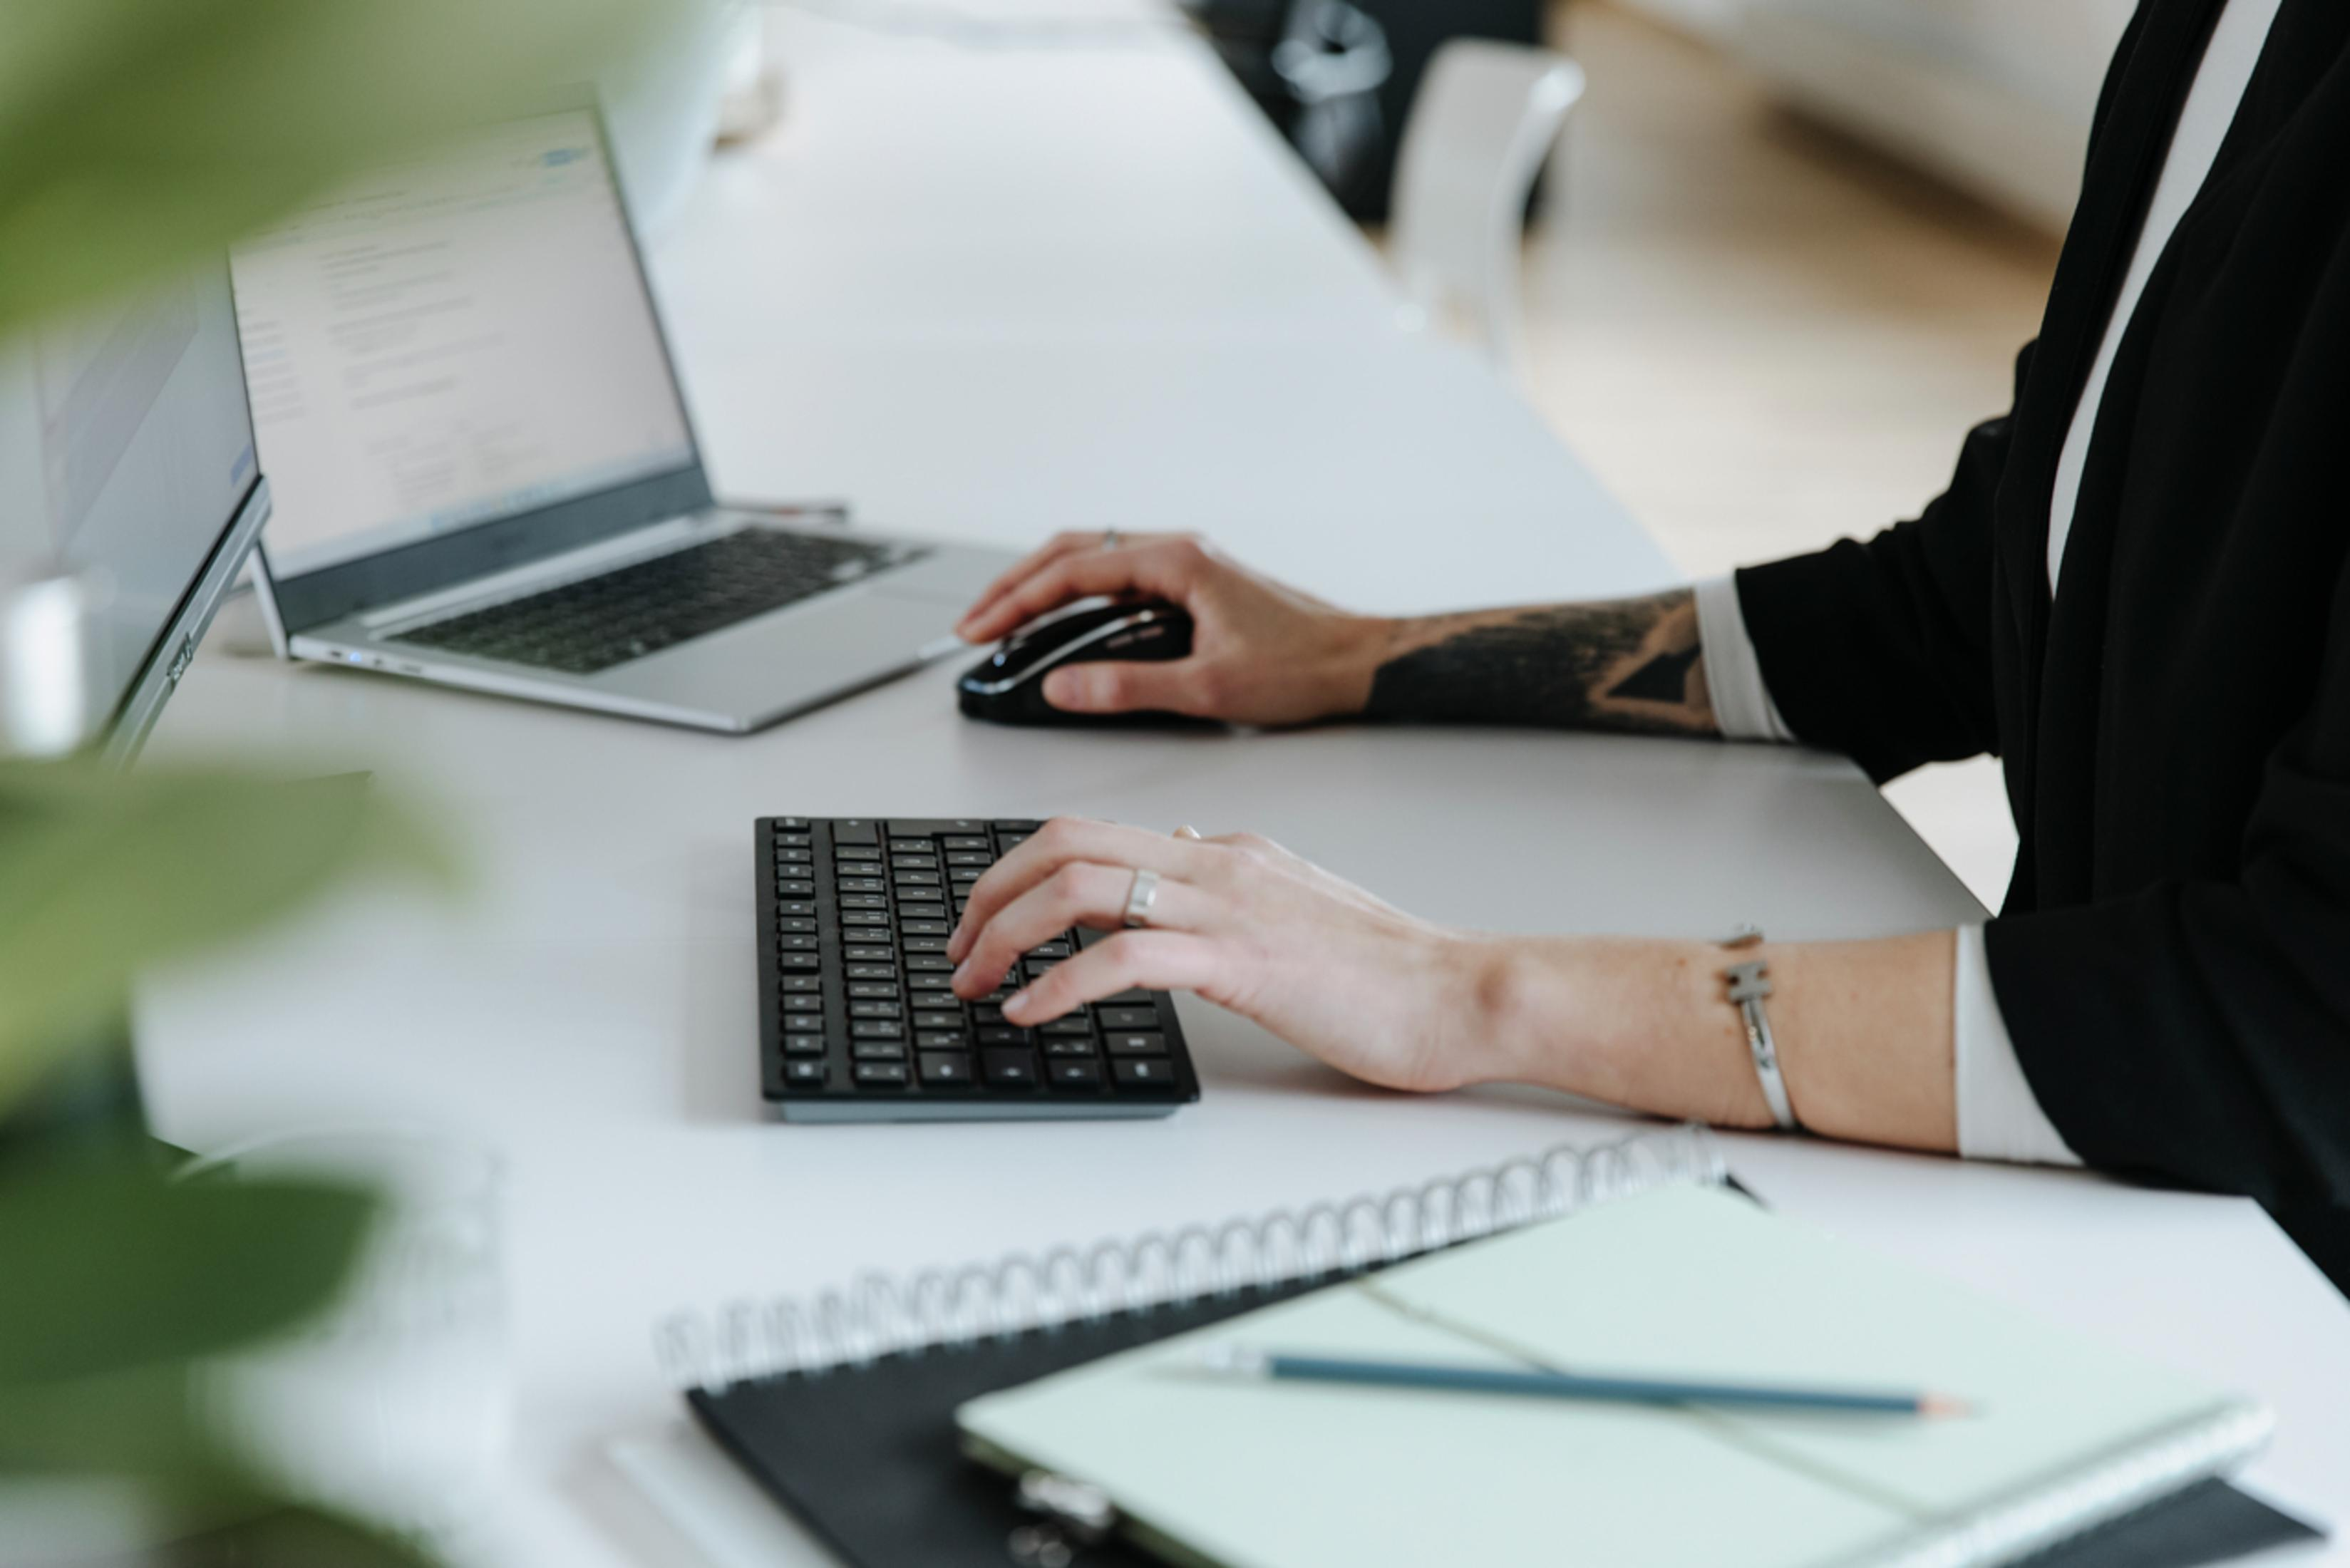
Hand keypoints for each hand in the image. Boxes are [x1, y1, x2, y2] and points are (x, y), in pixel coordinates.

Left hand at [944, 817, 1506, 1092]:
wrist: (1463, 993)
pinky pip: (1123, 955)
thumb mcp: (1294, 903)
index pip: (1093, 834)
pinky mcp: (1242, 959)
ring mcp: (1226, 906)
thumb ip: (1230, 878)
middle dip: (988, 894)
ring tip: (976, 984)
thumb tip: (1178, 849)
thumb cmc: (1390, 969)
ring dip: (1005, 935)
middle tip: (956, 951)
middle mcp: (1215, 862)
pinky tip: (1032, 1012)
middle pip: (1064, 843)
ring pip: (1079, 885)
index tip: (982, 921)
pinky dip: (1059, 982)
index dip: (1017, 872)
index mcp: (1223, 851)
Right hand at [953, 532, 1391, 725]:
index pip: (1073, 571)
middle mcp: (1178, 552)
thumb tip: (1060, 686)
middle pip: (1072, 553)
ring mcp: (1185, 566)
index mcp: (1177, 561)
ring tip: (1003, 622)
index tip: (979, 629)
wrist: (1360, 661)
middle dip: (1015, 586)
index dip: (1016, 601)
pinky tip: (1064, 624)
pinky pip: (1118, 578)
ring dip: (1043, 587)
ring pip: (1093, 561)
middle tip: (973, 623)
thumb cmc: (1303, 666)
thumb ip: (1126, 686)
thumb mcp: (1207, 686)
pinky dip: (1078, 596)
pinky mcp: (1194, 585)